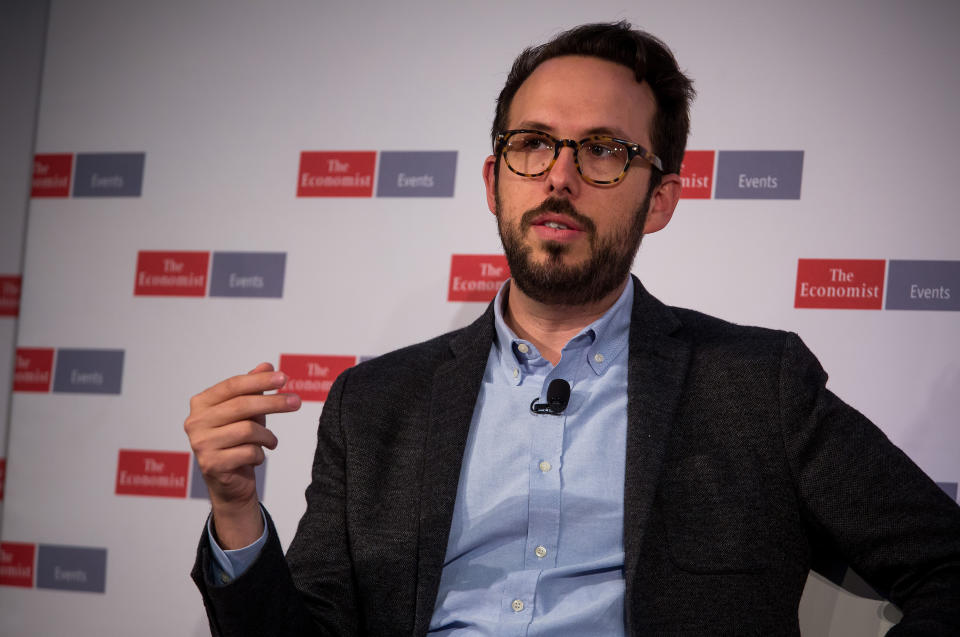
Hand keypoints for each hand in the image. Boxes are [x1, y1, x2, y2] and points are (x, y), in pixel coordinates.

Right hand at [184, 362, 300, 547]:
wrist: (230, 483)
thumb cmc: (238, 441)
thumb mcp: (247, 412)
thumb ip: (253, 388)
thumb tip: (266, 365)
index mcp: (201, 403)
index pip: (233, 385)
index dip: (259, 380)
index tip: (284, 378)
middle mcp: (195, 422)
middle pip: (242, 405)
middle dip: (273, 403)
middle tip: (296, 402)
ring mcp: (201, 444)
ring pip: (248, 430)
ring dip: (267, 436)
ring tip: (271, 441)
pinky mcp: (212, 464)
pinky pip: (248, 452)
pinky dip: (260, 454)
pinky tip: (257, 457)